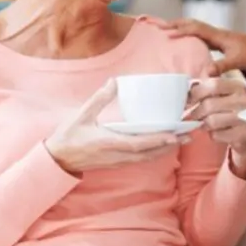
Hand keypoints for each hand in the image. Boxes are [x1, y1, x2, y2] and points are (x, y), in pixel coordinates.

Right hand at [45, 80, 188, 174]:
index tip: (174, 135)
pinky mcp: (117, 162)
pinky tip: (164, 146)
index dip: (157, 141)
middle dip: (169, 144)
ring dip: (165, 149)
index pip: (138, 144)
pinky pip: (140, 159)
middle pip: (148, 153)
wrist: (57, 159)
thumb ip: (99, 99)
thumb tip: (114, 82)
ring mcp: (117, 161)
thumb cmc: (68, 136)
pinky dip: (155, 153)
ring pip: (146, 158)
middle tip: (188, 134)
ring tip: (182, 139)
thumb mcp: (82, 115)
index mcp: (108, 143)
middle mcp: (116, 155)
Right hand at [155, 18, 245, 75]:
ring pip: (195, 28)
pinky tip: (183, 40)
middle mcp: (216, 33)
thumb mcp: (238, 61)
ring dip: (181, 27)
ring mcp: (217, 37)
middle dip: (176, 24)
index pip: (196, 29)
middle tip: (158, 25)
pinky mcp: (219, 42)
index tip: (166, 33)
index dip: (181, 30)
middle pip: (193, 24)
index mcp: (219, 36)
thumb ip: (222, 66)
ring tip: (165, 29)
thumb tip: (206, 73)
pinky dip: (189, 34)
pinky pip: (200, 35)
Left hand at [187, 77, 245, 174]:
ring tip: (205, 124)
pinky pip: (216, 135)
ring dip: (203, 124)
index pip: (213, 84)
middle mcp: (244, 100)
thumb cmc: (233, 112)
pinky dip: (212, 135)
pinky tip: (218, 132)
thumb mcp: (225, 94)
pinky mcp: (243, 134)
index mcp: (238, 86)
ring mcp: (245, 118)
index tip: (188, 100)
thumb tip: (191, 85)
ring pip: (211, 121)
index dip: (196, 93)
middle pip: (209, 104)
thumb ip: (209, 86)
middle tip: (193, 116)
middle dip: (196, 112)